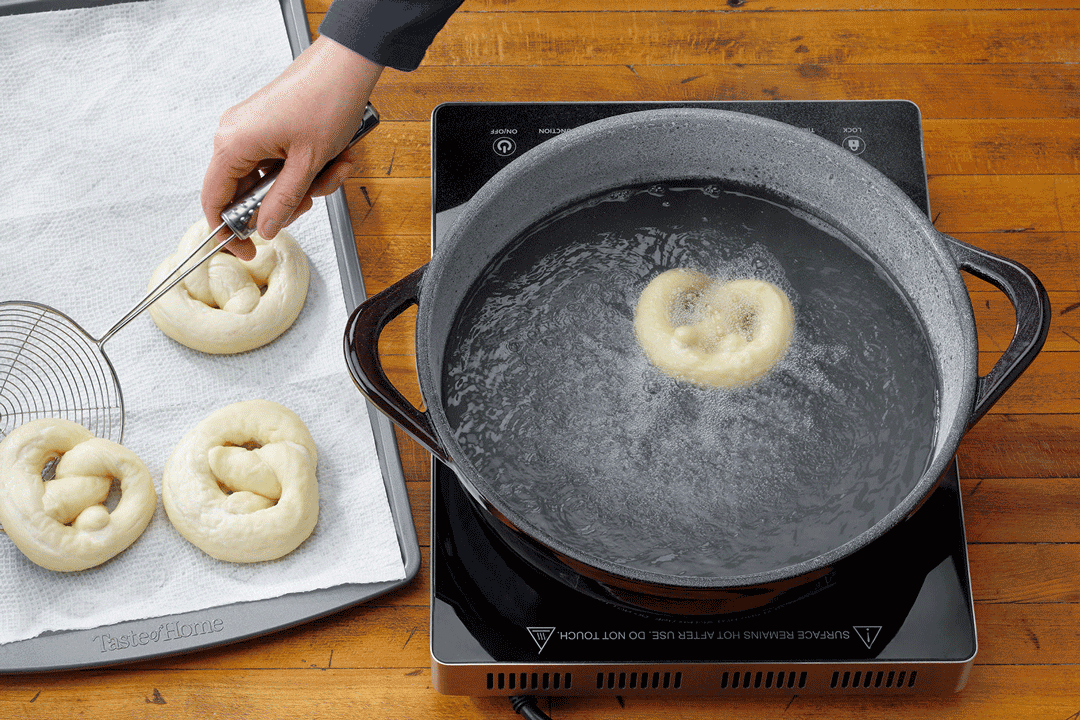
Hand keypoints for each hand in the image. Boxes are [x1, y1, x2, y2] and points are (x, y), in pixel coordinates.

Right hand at [201, 35, 382, 258]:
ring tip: (334, 167)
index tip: (247, 251)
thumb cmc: (326, 101)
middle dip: (287, 201)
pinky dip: (309, 167)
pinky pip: (284, 161)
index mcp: (233, 144)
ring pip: (273, 179)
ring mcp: (253, 130)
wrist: (347, 65)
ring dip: (306, 183)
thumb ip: (283, 202)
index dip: (227, 231)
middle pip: (250, 193)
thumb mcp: (307, 165)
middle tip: (312, 196)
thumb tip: (264, 229)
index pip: (215, 200)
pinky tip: (335, 156)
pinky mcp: (271, 126)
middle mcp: (235, 135)